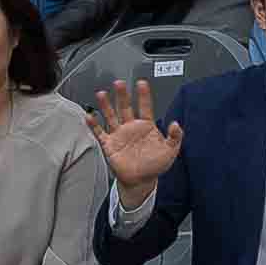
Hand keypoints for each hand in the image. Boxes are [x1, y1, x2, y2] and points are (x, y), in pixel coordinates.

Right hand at [88, 75, 180, 190]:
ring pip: (111, 116)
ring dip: (106, 106)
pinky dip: (94, 125)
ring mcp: (119, 135)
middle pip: (125, 107)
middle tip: (119, 83)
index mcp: (146, 126)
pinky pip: (100, 133)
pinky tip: (89, 116)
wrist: (141, 181)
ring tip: (102, 94)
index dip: (143, 95)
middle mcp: (131, 127)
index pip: (145, 107)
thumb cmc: (155, 165)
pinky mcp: (110, 144)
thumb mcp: (170, 151)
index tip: (141, 83)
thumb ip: (175, 137)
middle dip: (122, 95)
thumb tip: (176, 124)